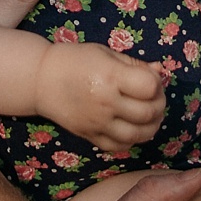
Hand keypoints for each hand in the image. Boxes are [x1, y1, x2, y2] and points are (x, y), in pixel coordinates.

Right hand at [34, 43, 165, 152]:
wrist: (41, 80)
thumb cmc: (75, 60)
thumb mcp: (106, 53)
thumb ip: (135, 64)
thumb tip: (159, 71)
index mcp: (111, 77)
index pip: (149, 87)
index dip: (157, 83)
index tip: (150, 78)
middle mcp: (106, 103)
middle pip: (148, 113)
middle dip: (159, 104)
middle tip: (154, 97)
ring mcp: (98, 123)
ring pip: (138, 135)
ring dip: (151, 126)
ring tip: (149, 115)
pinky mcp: (91, 137)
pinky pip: (120, 146)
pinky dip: (132, 140)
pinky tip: (132, 127)